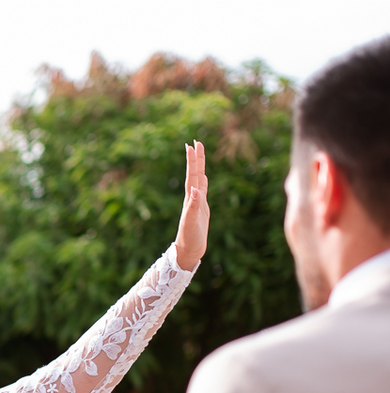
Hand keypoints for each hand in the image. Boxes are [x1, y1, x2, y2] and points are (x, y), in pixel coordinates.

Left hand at [174, 140, 209, 271]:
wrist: (188, 251)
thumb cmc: (189, 238)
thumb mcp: (191, 222)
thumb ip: (193, 206)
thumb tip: (196, 189)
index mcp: (190, 198)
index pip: (192, 175)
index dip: (192, 160)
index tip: (192, 144)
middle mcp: (192, 198)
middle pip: (195, 173)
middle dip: (196, 158)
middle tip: (196, 141)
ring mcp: (197, 203)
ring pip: (199, 180)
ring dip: (200, 167)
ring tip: (200, 154)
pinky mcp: (202, 209)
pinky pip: (203, 191)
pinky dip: (204, 182)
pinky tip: (204, 178)